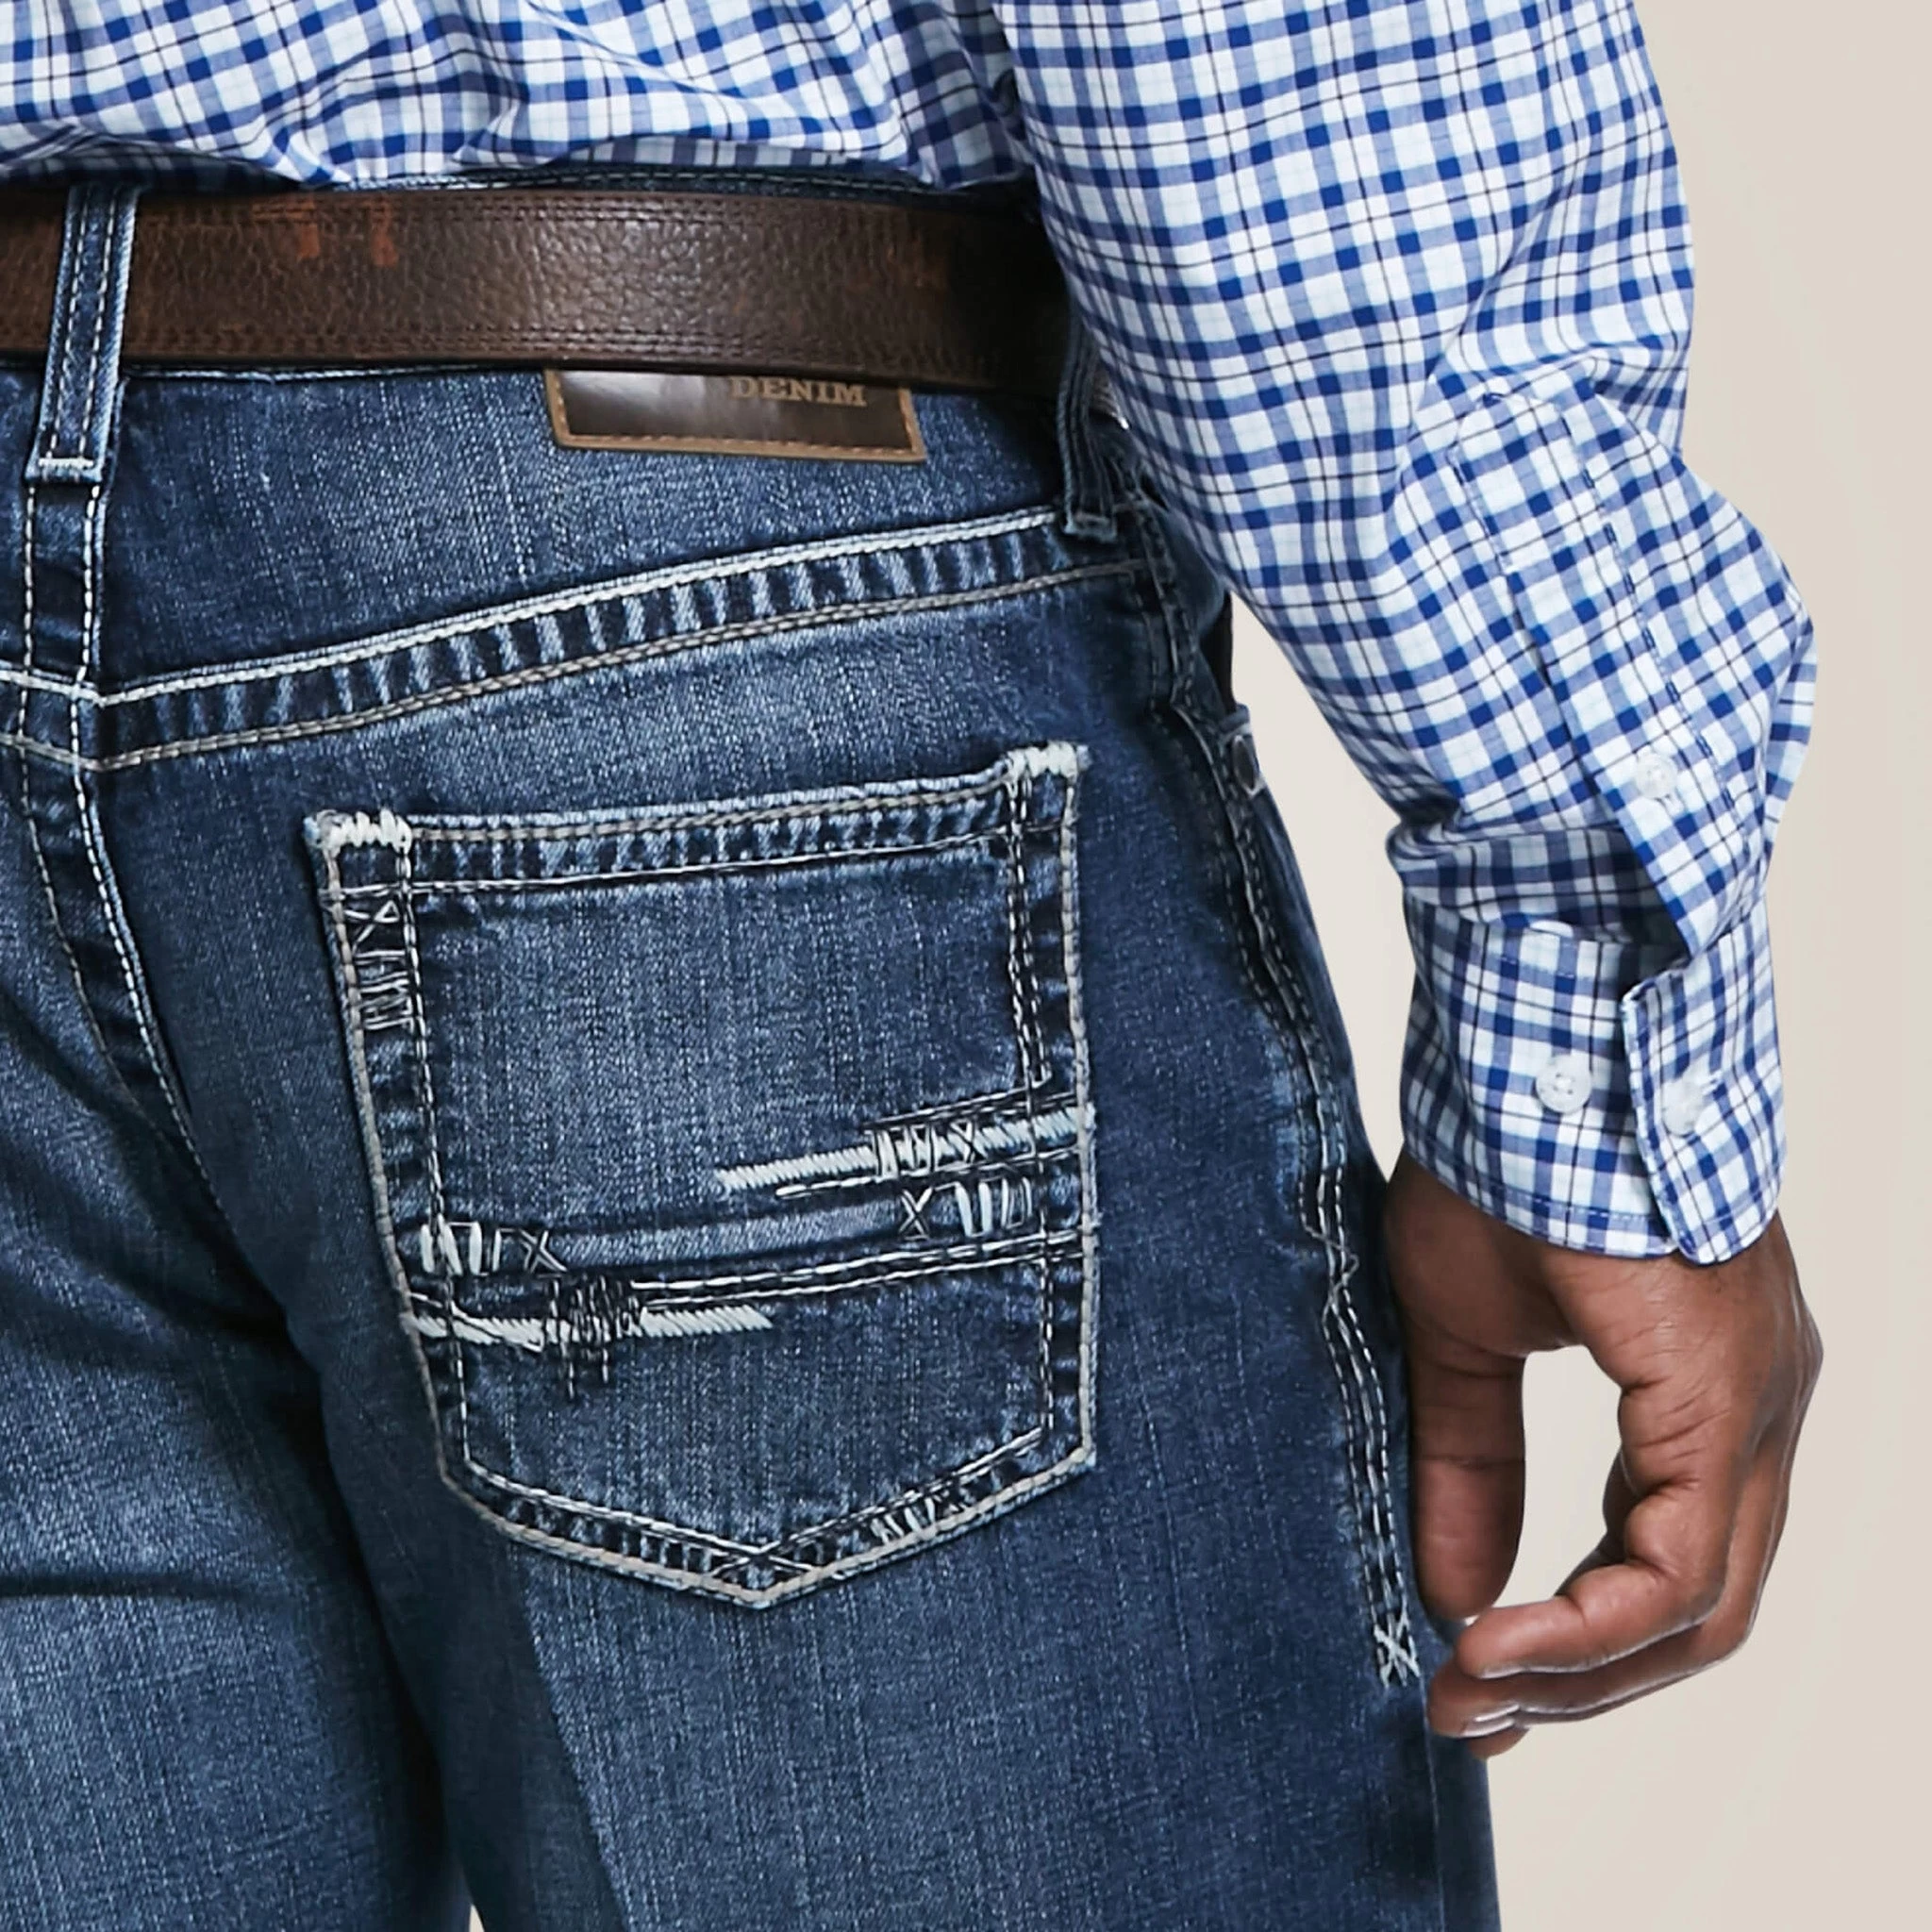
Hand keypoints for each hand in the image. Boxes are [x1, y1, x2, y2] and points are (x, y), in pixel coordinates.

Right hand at [1384, 1152, 1820, 1757]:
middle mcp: (1757, 1407)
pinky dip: (1589, 1623)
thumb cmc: (1497, 1161)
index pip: (1668, 1563)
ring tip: (1467, 1686)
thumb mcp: (1460, 1337)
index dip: (1574, 1640)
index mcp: (1704, 1387)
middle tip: (1466, 1710)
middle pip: (1699, 1610)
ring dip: (1580, 1670)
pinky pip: (1680, 1564)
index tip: (1472, 1677)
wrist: (1526, 1053)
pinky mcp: (1726, 1394)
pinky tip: (1495, 1641)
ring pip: (1703, 1607)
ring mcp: (1757, 1402)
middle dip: (1579, 1680)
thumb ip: (1471, 1463)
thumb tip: (1453, 1592)